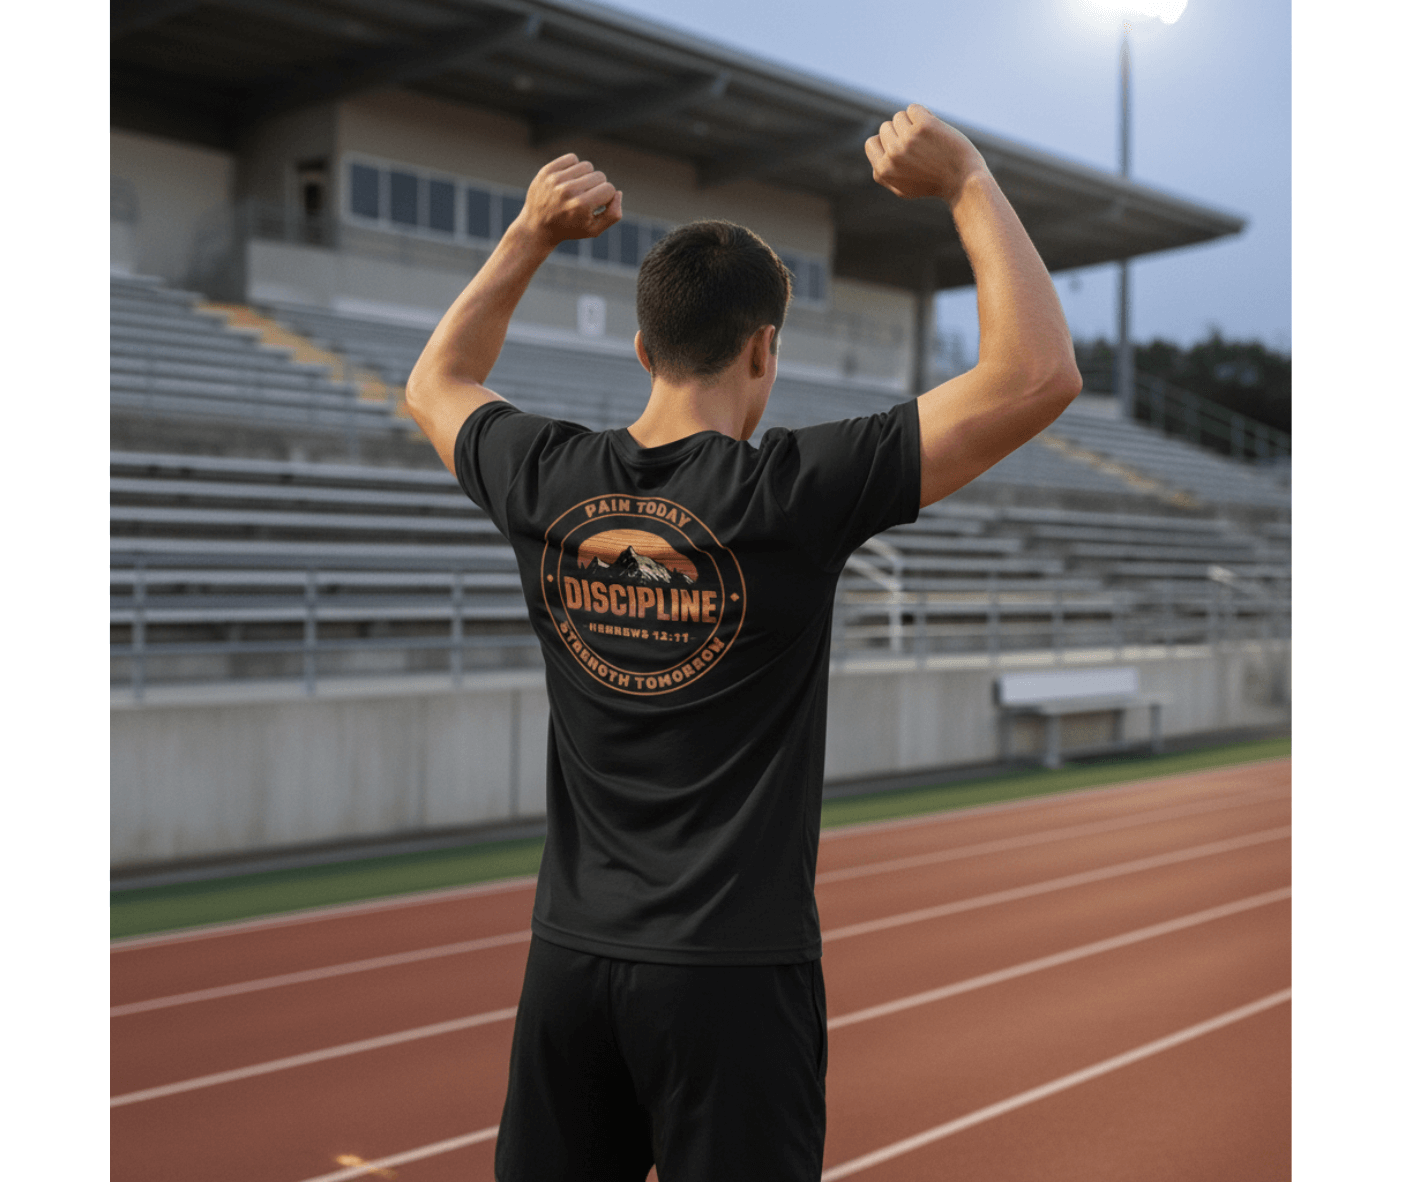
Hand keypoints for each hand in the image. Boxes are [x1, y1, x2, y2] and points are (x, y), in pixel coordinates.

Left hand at [518, 154, 622, 245]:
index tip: (595, 206)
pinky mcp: (547, 171)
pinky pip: (572, 158)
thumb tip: (618, 193)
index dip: (606, 198)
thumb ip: (613, 215)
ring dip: (586, 176)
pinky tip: (568, 180)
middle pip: (600, 176)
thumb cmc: (569, 228)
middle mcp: (568, 191)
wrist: (536, 226)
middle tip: (585, 199)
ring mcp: (556, 179)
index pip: (609, 189)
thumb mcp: (593, 230)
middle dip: (597, 187)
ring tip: (577, 189)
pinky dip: (574, 167)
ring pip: (587, 166)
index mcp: (581, 206)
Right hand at [865, 104, 987, 205]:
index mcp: (883, 171)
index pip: (871, 143)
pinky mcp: (924, 126)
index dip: (886, 143)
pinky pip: (914, 108)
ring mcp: (907, 139)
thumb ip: (885, 173)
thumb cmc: (934, 185)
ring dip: (913, 123)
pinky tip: (934, 128)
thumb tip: (877, 150)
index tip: (902, 148)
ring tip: (928, 139)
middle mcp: (893, 155)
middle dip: (901, 133)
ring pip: (899, 116)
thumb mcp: (903, 188)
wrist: (963, 181)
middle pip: (886, 127)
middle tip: (920, 147)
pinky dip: (923, 114)